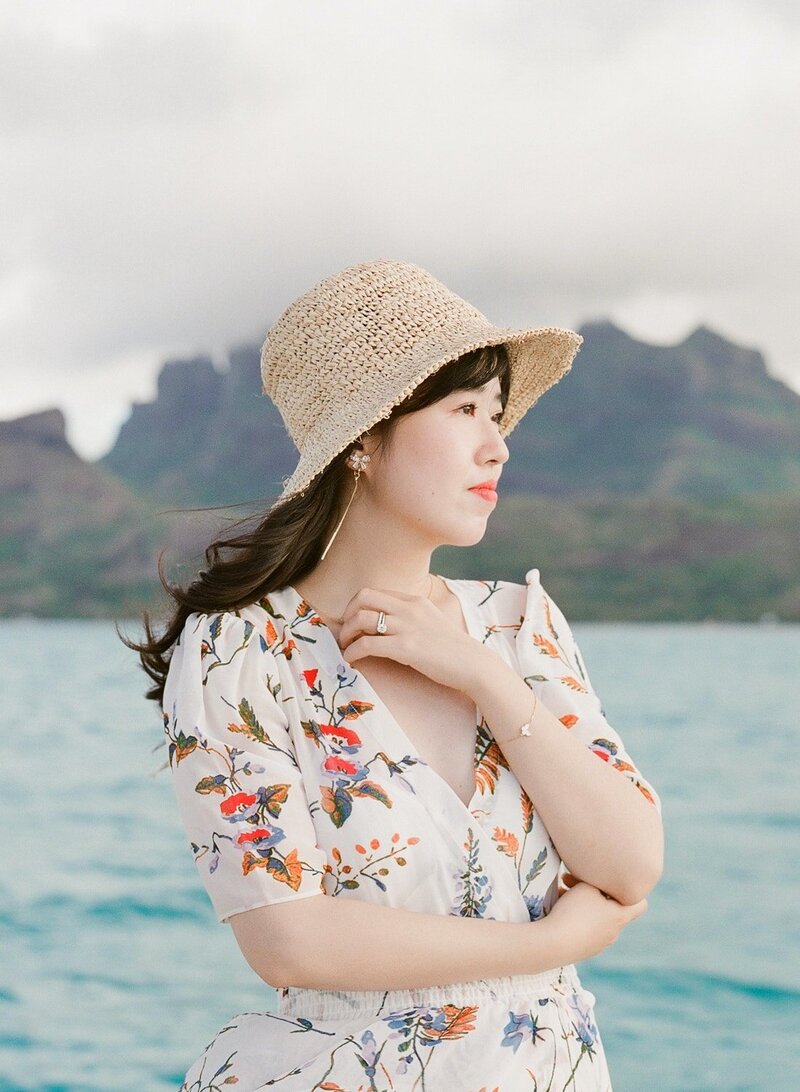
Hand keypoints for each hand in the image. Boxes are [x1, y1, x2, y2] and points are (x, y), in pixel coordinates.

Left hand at [338, 585, 481, 692]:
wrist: (472, 664)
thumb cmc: (452, 648)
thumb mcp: (430, 622)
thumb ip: (409, 617)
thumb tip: (383, 625)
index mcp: (414, 600)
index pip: (375, 592)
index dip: (356, 605)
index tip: (352, 621)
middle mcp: (409, 608)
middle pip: (363, 597)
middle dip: (347, 613)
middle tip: (345, 632)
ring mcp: (407, 627)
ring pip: (361, 619)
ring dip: (346, 633)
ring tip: (346, 646)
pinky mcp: (406, 648)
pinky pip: (367, 644)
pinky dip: (352, 651)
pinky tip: (351, 659)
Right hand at [542, 875, 647, 965]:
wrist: (554, 945)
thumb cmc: (574, 911)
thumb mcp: (586, 886)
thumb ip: (596, 880)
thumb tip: (599, 881)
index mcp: (620, 916)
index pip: (640, 904)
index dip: (631, 890)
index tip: (615, 881)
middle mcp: (613, 932)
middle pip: (611, 907)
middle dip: (594, 891)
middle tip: (570, 879)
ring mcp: (599, 944)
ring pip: (595, 917)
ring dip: (582, 903)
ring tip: (560, 891)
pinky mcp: (583, 950)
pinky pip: (584, 928)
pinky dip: (575, 917)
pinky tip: (557, 908)